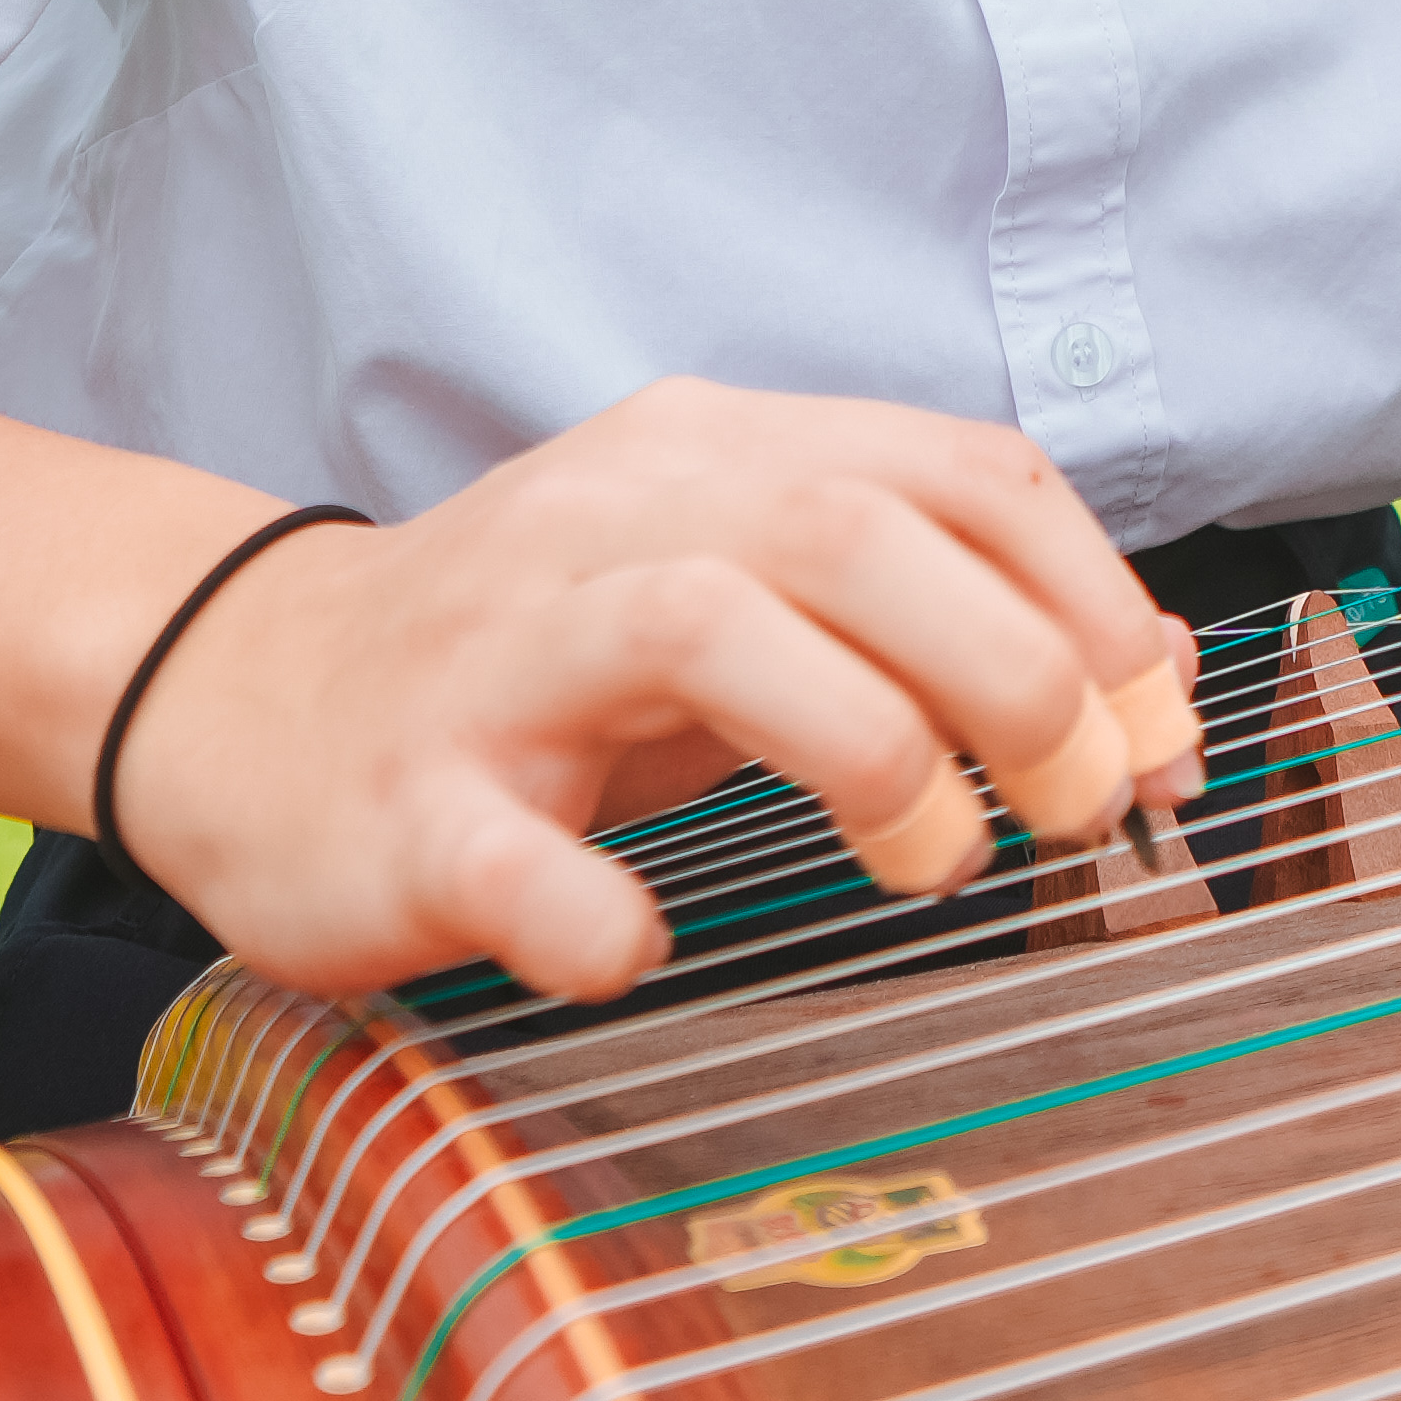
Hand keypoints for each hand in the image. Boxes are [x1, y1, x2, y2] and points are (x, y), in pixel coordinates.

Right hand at [112, 380, 1189, 1006]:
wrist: (241, 700)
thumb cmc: (542, 666)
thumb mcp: (741, 591)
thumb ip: (929, 611)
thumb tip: (1146, 682)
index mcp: (714, 458)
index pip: (960, 471)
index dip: (1094, 601)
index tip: (1159, 734)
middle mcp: (610, 523)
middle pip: (857, 533)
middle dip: (1015, 672)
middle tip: (1081, 809)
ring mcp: (499, 659)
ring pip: (704, 625)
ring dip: (866, 746)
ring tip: (930, 858)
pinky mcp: (402, 802)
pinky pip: (512, 853)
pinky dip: (601, 910)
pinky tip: (645, 942)